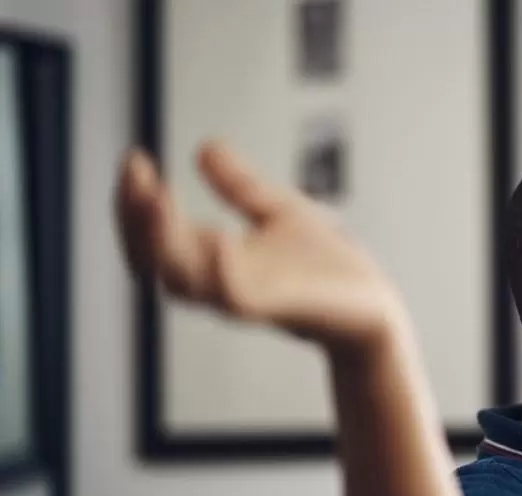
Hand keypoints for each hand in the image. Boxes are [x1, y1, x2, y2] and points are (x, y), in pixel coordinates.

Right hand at [114, 140, 404, 354]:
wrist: (376, 312)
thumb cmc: (331, 272)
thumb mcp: (281, 213)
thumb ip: (241, 187)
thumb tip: (205, 147)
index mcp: (215, 259)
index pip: (151, 237)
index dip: (134, 203)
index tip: (134, 159)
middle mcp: (220, 281)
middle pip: (152, 260)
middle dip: (135, 219)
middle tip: (137, 176)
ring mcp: (245, 297)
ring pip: (182, 279)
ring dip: (162, 240)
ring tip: (156, 197)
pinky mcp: (278, 309)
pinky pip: (236, 297)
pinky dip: (222, 272)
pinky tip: (220, 240)